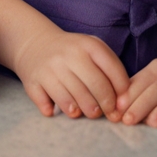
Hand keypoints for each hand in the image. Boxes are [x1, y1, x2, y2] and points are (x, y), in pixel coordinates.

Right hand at [13, 26, 129, 121]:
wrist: (36, 43)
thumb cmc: (72, 52)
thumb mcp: (92, 50)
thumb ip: (110, 70)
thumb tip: (122, 103)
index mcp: (88, 44)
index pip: (112, 69)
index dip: (121, 91)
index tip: (121, 104)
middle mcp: (69, 54)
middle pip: (95, 85)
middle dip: (105, 104)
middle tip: (107, 113)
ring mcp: (50, 68)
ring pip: (73, 98)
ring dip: (84, 110)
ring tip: (89, 112)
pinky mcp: (33, 81)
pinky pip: (48, 103)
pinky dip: (57, 110)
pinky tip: (63, 110)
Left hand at [116, 50, 156, 127]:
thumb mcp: (156, 76)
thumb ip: (137, 88)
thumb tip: (115, 109)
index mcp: (156, 69)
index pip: (139, 83)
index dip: (126, 98)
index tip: (116, 112)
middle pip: (153, 93)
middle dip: (139, 107)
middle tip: (127, 121)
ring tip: (150, 124)